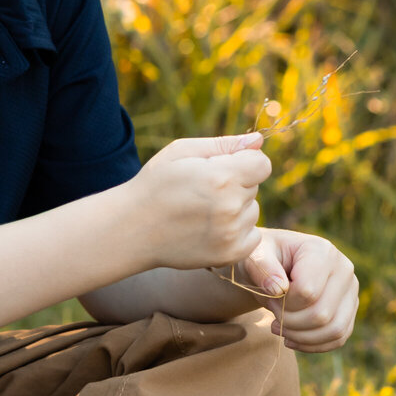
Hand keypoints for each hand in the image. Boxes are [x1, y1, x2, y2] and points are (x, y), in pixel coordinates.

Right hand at [130, 133, 269, 271]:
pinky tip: (211, 227)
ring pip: (252, 211)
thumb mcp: (181, 152)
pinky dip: (238, 231)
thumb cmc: (155, 184)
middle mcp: (230, 207)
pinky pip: (253, 235)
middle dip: (236, 183)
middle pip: (255, 186)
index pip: (262, 164)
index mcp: (221, 177)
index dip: (245, 161)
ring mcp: (231, 234)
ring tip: (203, 210)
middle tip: (203, 190)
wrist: (133, 228)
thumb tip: (259, 141)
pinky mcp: (230, 254)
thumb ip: (224, 144)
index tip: (224, 166)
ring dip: (236, 208)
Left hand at [235, 227, 358, 350]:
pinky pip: (338, 338)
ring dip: (301, 336)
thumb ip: (263, 267)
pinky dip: (312, 345)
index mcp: (322, 250)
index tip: (270, 295)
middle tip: (273, 311)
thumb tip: (278, 288)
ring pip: (334, 330)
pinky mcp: (349, 310)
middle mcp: (344, 269)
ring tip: (280, 326)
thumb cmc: (264, 258)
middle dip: (290, 321)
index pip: (308, 292)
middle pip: (322, 314)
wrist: (273, 264)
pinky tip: (291, 339)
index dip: (283, 302)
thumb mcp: (255, 255)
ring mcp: (350, 291)